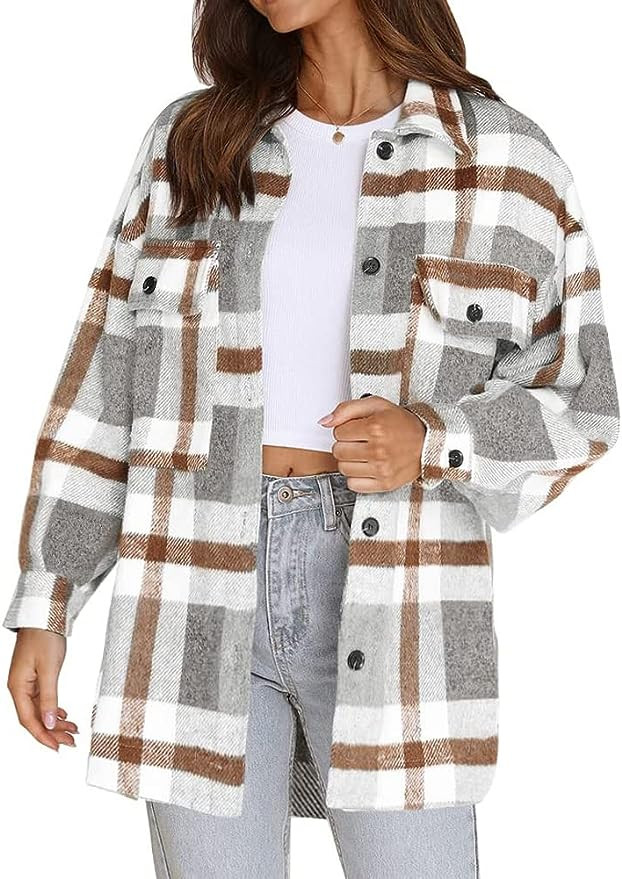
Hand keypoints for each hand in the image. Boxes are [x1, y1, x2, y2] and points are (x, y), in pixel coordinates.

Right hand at [7, 628, 78, 750]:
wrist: (44, 615)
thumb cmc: (44, 637)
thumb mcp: (50, 669)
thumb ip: (50, 698)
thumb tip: (50, 723)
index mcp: (18, 687)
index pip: (29, 720)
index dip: (43, 736)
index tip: (58, 747)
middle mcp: (19, 687)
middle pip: (34, 717)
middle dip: (52, 731)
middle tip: (71, 741)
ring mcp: (26, 682)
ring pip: (40, 709)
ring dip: (55, 721)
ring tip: (73, 730)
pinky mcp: (34, 676)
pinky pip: (42, 699)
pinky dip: (54, 708)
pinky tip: (64, 714)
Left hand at [318, 395, 425, 492]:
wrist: (428, 443)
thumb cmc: (403, 424)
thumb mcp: (376, 405)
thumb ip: (347, 409)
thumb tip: (325, 421)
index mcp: (375, 428)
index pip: (338, 432)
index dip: (345, 429)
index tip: (357, 429)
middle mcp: (378, 450)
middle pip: (338, 451)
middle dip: (346, 444)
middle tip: (360, 441)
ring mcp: (381, 469)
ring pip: (343, 468)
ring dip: (350, 461)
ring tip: (364, 454)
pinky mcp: (384, 484)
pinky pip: (353, 485)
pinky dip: (356, 477)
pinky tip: (366, 467)